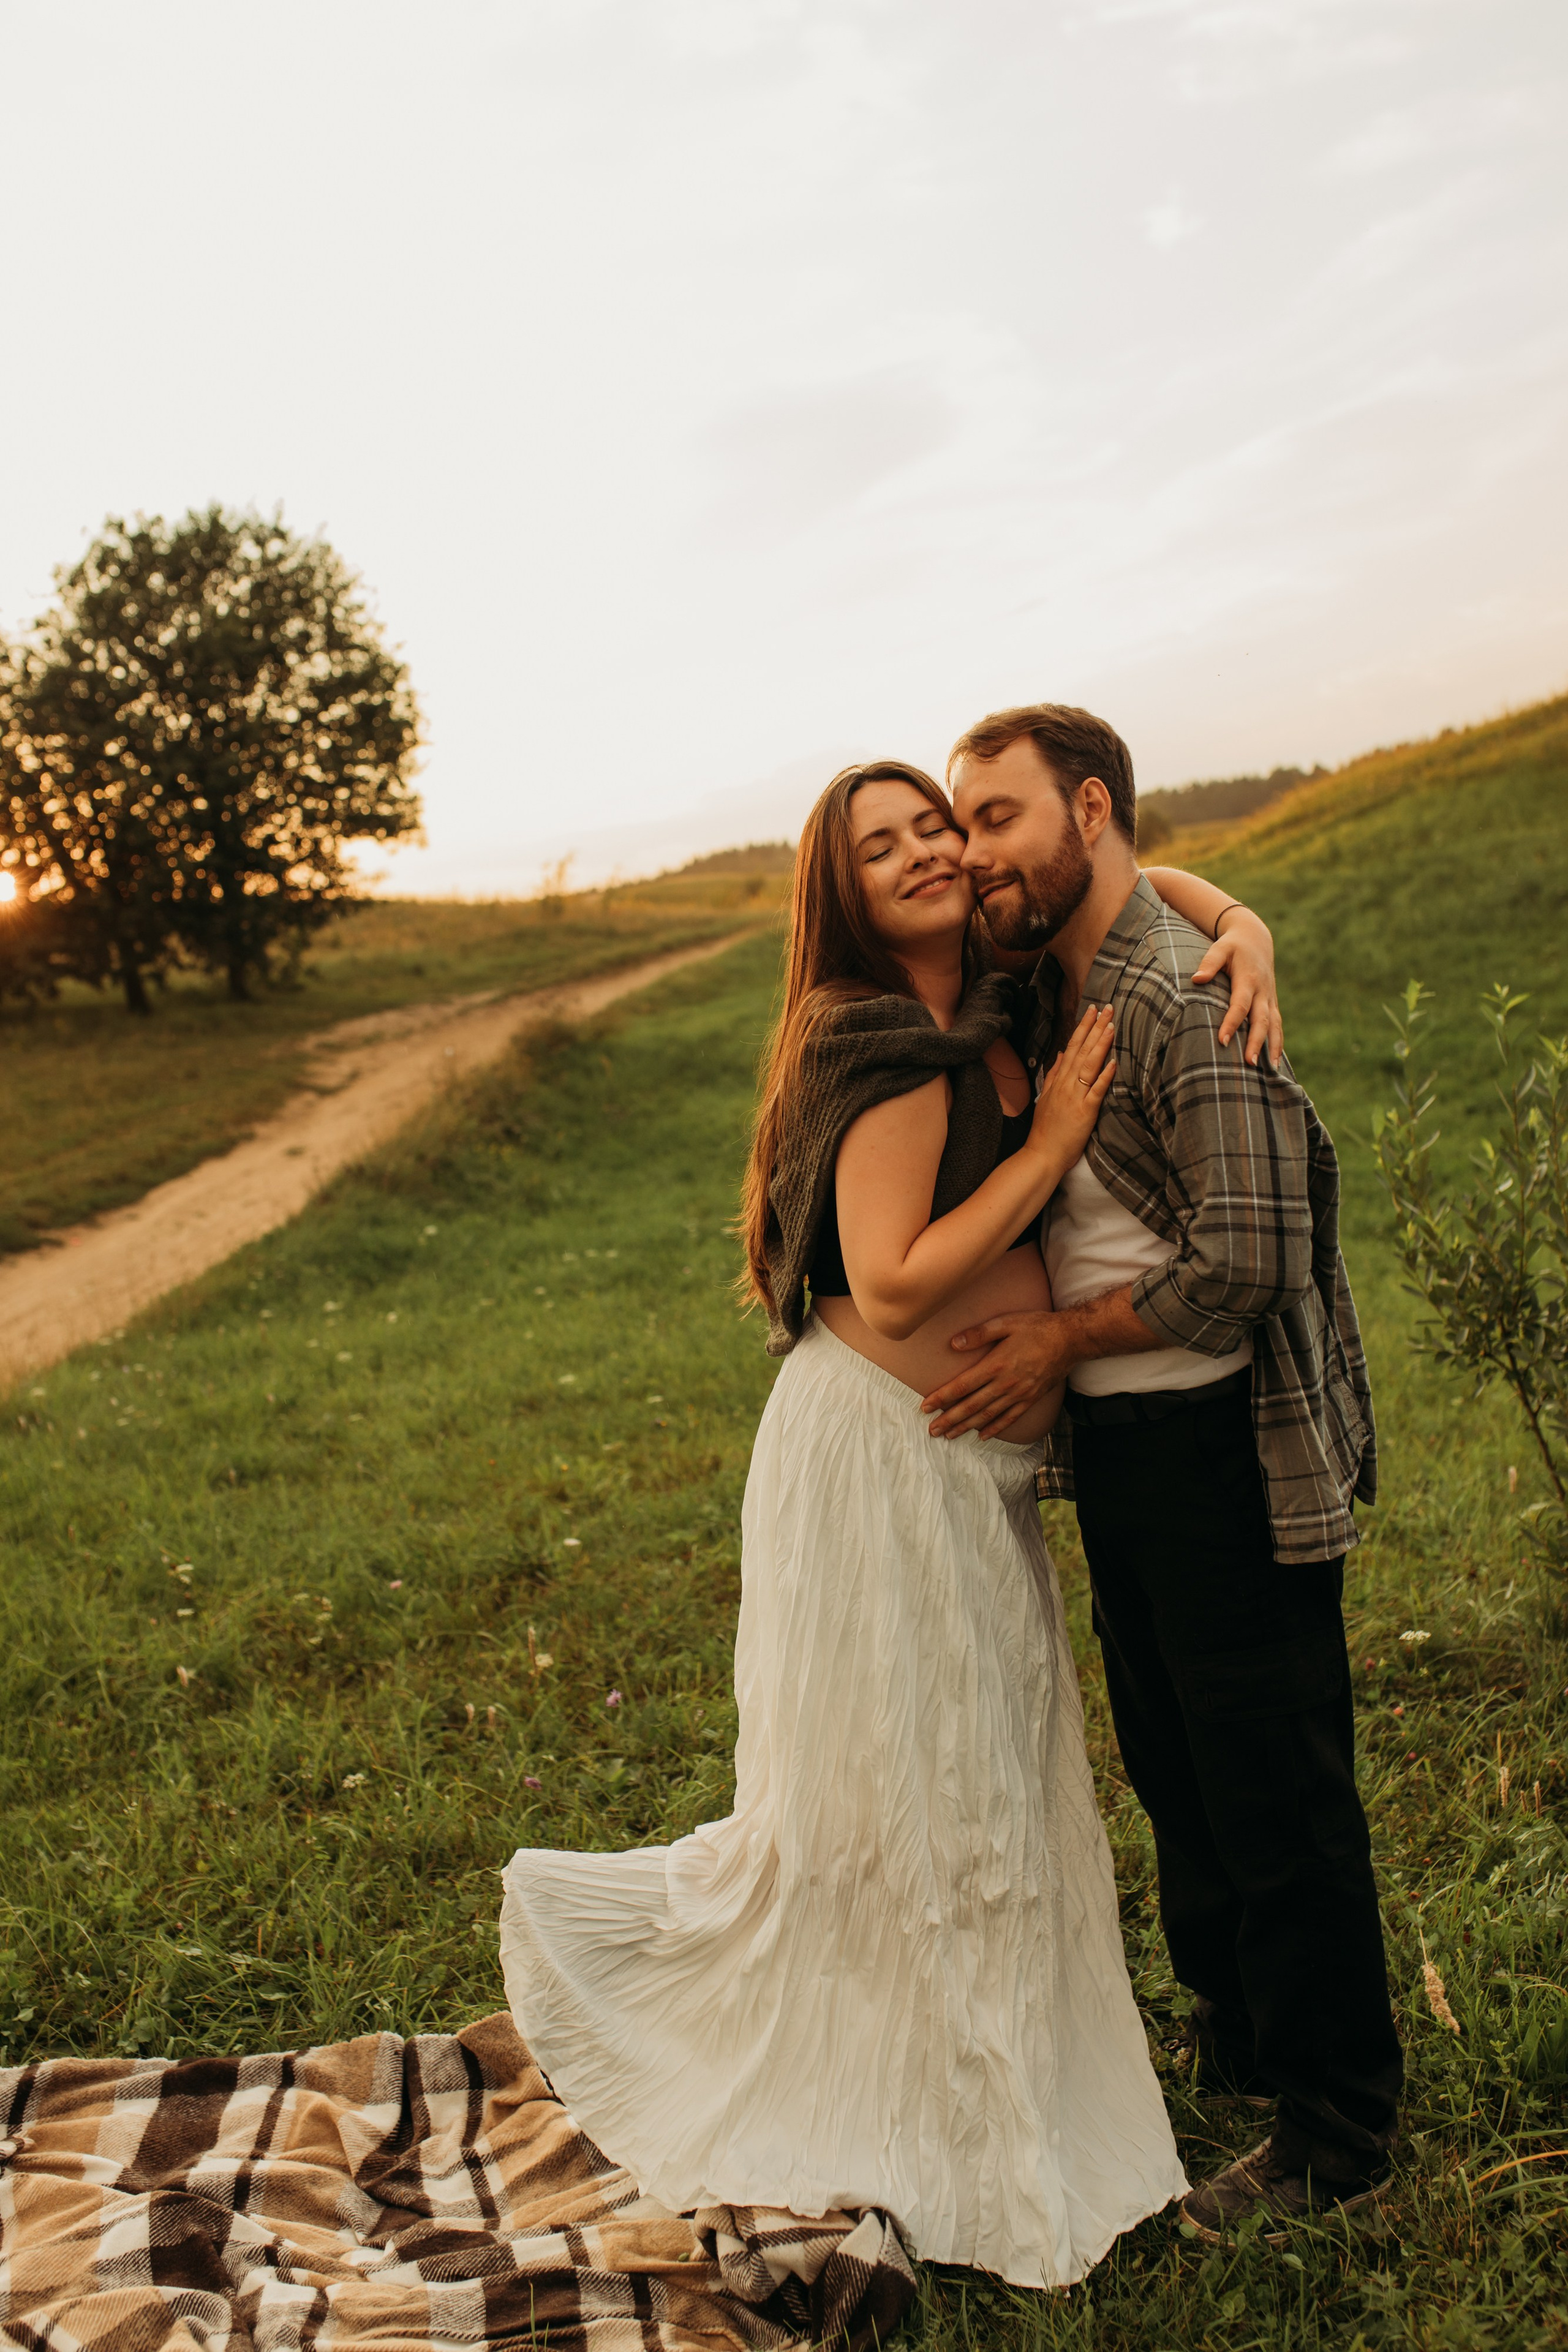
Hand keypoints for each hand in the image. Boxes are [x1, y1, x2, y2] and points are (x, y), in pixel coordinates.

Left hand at [920, 1309, 1072, 1439]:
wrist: (1071, 1340)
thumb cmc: (1037, 1327)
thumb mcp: (1006, 1322)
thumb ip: (979, 1334)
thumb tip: (953, 1343)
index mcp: (996, 1364)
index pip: (962, 1386)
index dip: (942, 1397)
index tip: (925, 1407)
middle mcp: (1006, 1384)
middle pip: (971, 1406)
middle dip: (949, 1419)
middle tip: (932, 1430)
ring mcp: (1019, 1394)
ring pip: (988, 1416)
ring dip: (966, 1427)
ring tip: (949, 1436)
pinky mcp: (1031, 1399)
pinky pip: (1010, 1418)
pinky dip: (995, 1429)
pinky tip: (982, 1436)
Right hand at [1028, 1005, 1115, 1161]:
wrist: (1042, 1155)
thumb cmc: (1046, 1130)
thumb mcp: (1047, 1097)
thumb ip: (1053, 1074)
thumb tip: (1059, 1053)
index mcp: (1058, 1080)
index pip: (1071, 1047)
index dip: (1083, 1028)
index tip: (1093, 1010)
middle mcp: (1066, 1084)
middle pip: (1081, 1050)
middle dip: (1094, 1027)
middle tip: (1107, 1007)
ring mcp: (1075, 1097)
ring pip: (1088, 1065)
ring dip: (1100, 1044)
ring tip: (1111, 1026)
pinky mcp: (1085, 1112)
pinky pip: (1095, 1090)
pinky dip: (1104, 1076)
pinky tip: (1113, 1062)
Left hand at [1193, 908, 1280, 1068]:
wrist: (1256, 939)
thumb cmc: (1233, 946)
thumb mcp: (1220, 948)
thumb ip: (1209, 963)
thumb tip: (1196, 979)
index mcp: (1248, 979)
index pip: (1240, 1004)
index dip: (1232, 1023)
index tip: (1222, 1041)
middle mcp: (1262, 991)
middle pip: (1261, 1020)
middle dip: (1257, 1042)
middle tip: (1249, 1063)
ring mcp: (1270, 999)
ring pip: (1274, 1026)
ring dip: (1273, 1047)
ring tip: (1270, 1070)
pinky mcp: (1272, 1004)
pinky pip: (1277, 1025)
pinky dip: (1278, 1043)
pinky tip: (1275, 1063)